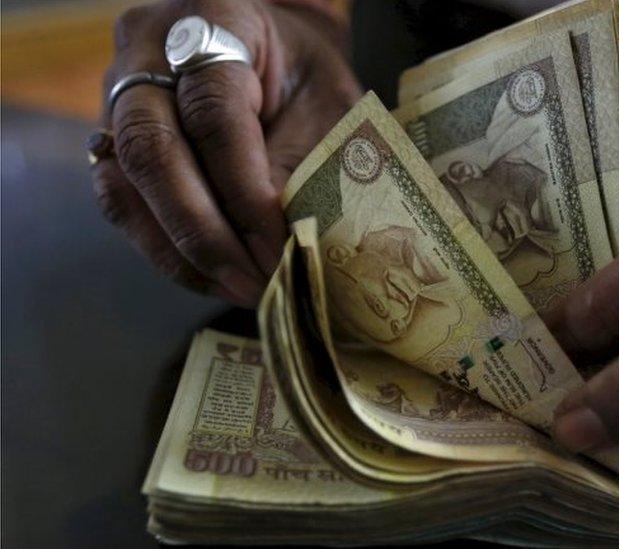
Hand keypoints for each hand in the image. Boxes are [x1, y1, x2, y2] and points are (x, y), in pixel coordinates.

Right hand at [92, 0, 360, 306]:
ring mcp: (118, 95)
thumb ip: (301, 166)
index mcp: (212, 17)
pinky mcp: (111, 143)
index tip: (281, 246)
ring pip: (124, 186)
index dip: (245, 189)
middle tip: (257, 283)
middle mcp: (148, 50)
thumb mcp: (325, 106)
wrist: (275, 54)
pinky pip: (123, 206)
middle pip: (151, 149)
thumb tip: (285, 247)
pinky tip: (216, 277)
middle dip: (205, 231)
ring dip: (183, 252)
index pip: (214, 111)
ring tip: (242, 289)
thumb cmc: (306, 78)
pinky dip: (168, 251)